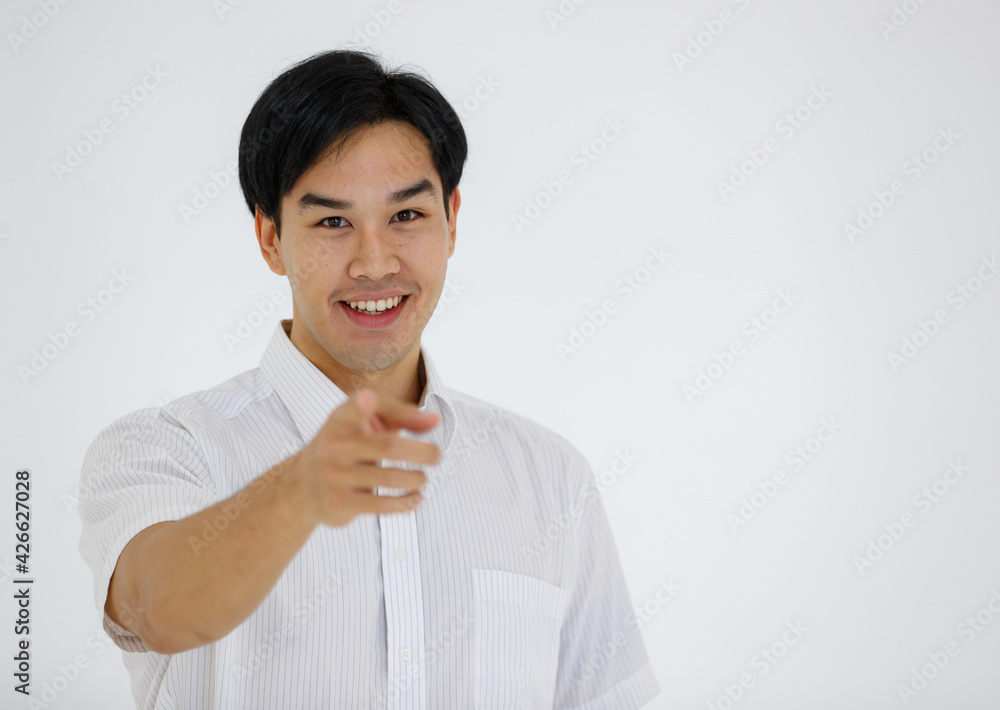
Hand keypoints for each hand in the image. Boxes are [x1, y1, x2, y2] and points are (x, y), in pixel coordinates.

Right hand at [289, 388, 440, 526]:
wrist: (301, 486)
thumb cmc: (346, 447)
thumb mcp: (367, 425)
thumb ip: (402, 417)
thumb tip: (435, 420)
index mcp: (341, 419)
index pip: (352, 409)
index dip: (362, 404)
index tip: (368, 399)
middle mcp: (334, 445)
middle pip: (388, 446)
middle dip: (422, 452)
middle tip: (438, 455)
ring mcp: (334, 475)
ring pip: (390, 478)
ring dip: (416, 479)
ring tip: (422, 478)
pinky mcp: (338, 502)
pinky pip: (382, 505)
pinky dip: (406, 502)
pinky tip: (416, 498)